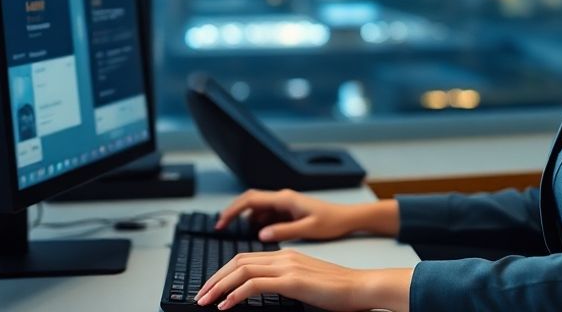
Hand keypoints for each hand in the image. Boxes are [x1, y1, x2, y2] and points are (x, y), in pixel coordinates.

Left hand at [194, 248, 412, 310]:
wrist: (362, 287)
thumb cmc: (339, 290)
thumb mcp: (305, 283)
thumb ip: (284, 283)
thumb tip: (262, 294)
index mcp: (286, 255)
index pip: (245, 258)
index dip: (222, 272)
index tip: (210, 288)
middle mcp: (284, 256)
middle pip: (237, 261)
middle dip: (214, 278)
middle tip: (200, 296)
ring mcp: (287, 266)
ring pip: (241, 271)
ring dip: (218, 286)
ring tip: (206, 301)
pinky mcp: (292, 281)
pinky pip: (255, 285)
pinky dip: (236, 294)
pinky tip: (226, 306)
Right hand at [215, 188, 363, 241]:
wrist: (348, 217)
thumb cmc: (332, 221)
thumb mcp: (308, 229)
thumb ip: (283, 231)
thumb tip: (261, 234)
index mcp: (285, 199)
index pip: (251, 199)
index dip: (233, 210)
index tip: (221, 222)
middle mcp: (283, 198)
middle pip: (250, 201)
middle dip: (234, 213)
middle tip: (221, 227)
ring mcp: (285, 204)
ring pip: (258, 208)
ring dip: (246, 219)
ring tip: (239, 235)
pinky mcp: (288, 211)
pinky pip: (267, 214)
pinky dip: (258, 222)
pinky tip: (259, 233)